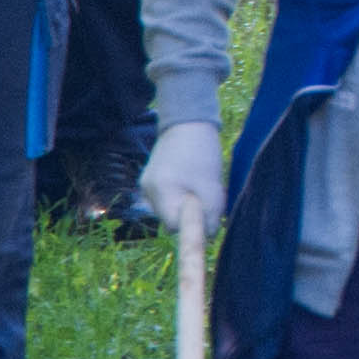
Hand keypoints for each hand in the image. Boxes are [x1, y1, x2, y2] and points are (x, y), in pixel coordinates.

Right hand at [139, 120, 223, 238]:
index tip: (207, 220)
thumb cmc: (202, 153)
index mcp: (161, 192)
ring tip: (201, 184)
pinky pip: (167, 197)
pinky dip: (181, 194)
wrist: (188, 122)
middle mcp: (148, 191)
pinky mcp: (150, 179)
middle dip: (190, 214)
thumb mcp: (212, 187)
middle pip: (171, 218)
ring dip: (187, 204)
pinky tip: (192, 179)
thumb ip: (209, 215)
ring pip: (170, 209)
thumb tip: (208, 236)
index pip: (174, 226)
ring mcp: (146, 185)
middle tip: (208, 196)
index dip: (192, 226)